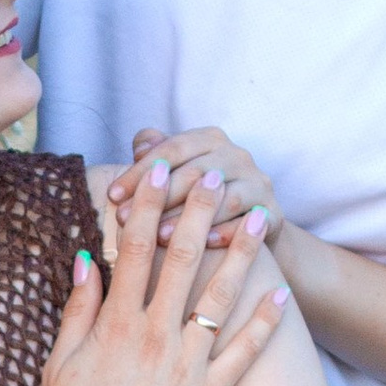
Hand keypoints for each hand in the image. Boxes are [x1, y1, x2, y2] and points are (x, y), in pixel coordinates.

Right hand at [39, 161, 287, 385]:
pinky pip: (244, 352)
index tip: (159, 169)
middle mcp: (153, 336)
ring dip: (242, 253)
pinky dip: (265, 322)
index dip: (147, 203)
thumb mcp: (58, 366)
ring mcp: (185, 365)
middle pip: (181, 259)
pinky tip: (282, 293)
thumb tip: (85, 259)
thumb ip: (77, 311)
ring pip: (219, 296)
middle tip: (217, 175)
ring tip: (260, 217)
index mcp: (114, 325)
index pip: (131, 248)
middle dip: (200, 211)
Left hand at [120, 123, 281, 240]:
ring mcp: (259, 182)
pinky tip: (203, 247)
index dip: (140, 171)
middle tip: (126, 220)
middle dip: (158, 197)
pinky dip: (226, 233)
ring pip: (222, 197)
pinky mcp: (273, 213)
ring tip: (160, 237)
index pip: (171, 148)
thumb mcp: (177, 176)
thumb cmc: (199, 202)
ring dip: (189, 217)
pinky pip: (249, 223)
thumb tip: (140, 145)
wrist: (252, 234)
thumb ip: (157, 158)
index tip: (111, 196)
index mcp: (210, 139)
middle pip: (195, 171)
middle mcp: (238, 155)